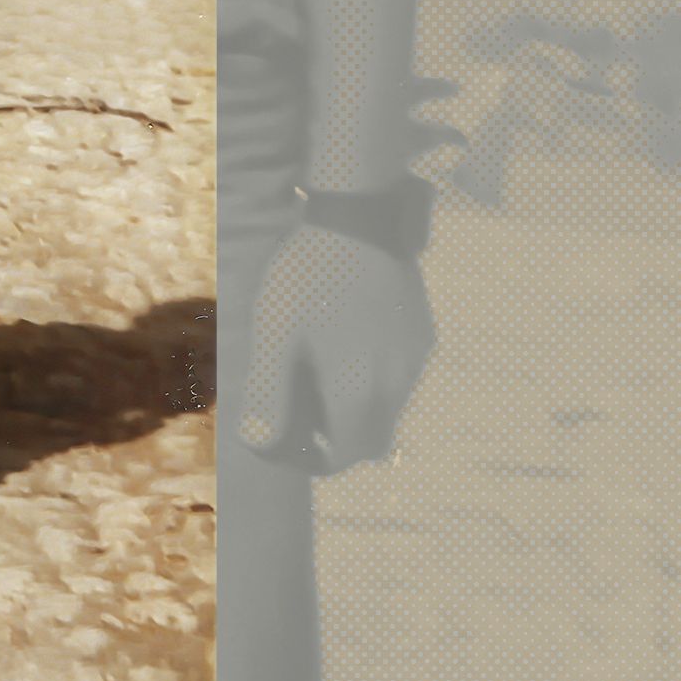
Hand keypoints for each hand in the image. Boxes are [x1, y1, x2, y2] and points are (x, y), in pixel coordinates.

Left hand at [232, 224, 435, 474]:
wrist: (357, 221)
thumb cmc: (307, 280)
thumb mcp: (275, 336)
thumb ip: (268, 394)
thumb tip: (258, 442)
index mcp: (360, 392)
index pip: (347, 455)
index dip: (319, 459)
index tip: (294, 444)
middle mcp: (397, 384)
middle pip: (373, 439)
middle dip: (341, 439)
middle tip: (305, 412)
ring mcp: (414, 359)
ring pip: (391, 409)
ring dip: (360, 407)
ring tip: (321, 372)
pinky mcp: (423, 335)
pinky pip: (402, 376)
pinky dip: (377, 378)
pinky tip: (347, 343)